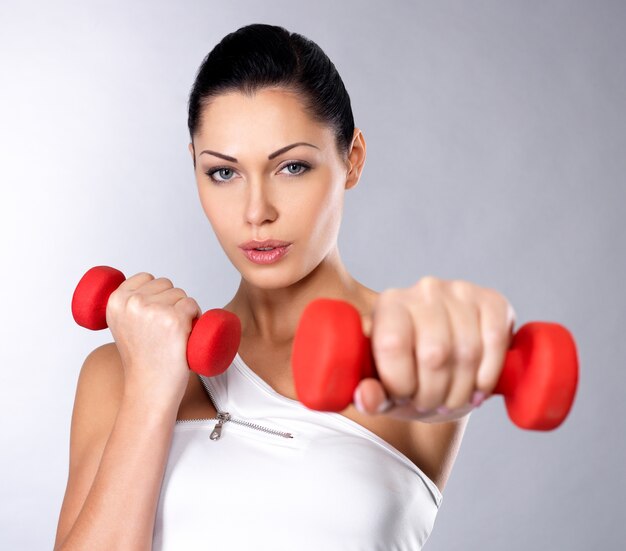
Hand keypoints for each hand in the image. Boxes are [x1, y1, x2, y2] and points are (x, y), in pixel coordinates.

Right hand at [106, 272, 202, 407]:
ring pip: (181, 294)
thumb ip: (128, 306)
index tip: (155, 314)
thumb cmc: (141, 360)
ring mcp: (154, 310)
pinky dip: (196, 315)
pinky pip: (193, 305)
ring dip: (184, 309)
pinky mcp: (174, 320)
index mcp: (115, 301)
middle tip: (164, 329)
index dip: (156, 293)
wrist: (149, 388)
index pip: (145, 277)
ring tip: (173, 333)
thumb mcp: (123, 326)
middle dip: (171, 301)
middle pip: (166, 284)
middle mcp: (132, 303)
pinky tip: (186, 332)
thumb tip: (144, 287)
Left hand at [354, 276, 516, 422]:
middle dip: (434, 394)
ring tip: (452, 399)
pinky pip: (495, 340)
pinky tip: (478, 387)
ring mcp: (459, 291)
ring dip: (462, 390)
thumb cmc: (410, 372)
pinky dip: (489, 373)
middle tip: (431, 403)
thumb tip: (366, 397)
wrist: (446, 358)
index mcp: (388, 304)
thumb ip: (368, 396)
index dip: (401, 383)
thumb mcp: (384, 388)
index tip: (404, 397)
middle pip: (434, 354)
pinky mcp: (492, 300)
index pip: (393, 345)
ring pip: (466, 351)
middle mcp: (423, 290)